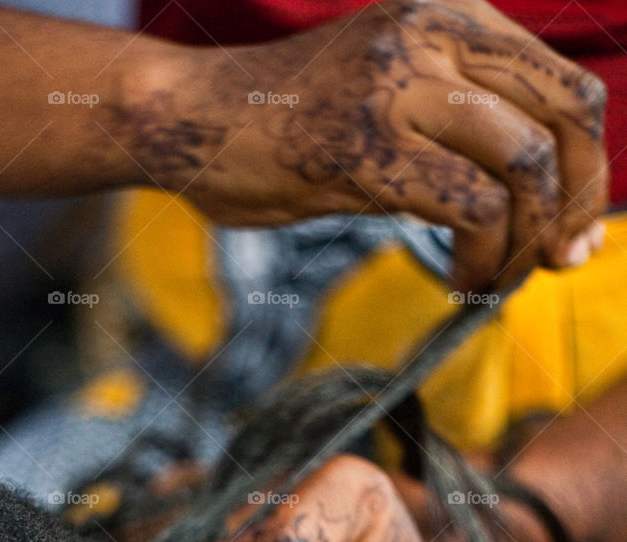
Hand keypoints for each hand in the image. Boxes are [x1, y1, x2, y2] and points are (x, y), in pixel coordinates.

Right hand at [128, 0, 607, 290]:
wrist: (188, 118)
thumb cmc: (283, 124)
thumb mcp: (389, 99)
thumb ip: (459, 126)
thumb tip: (538, 199)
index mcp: (452, 14)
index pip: (566, 90)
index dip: (588, 171)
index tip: (572, 235)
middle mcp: (437, 31)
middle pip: (565, 119)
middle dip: (575, 207)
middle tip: (554, 263)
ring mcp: (400, 84)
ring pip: (525, 165)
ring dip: (525, 243)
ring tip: (492, 281)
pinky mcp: (366, 143)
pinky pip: (471, 206)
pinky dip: (482, 259)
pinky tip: (458, 281)